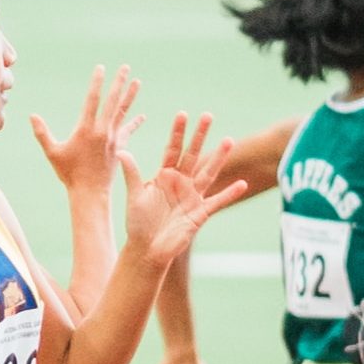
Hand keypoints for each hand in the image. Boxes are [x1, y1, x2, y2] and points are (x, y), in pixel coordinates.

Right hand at [30, 65, 139, 200]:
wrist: (90, 192)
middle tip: (126, 67)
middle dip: (119, 83)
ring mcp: (113, 139)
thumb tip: (32, 116)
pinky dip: (135, 122)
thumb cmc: (69, 174)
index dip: (97, 83)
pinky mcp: (119, 148)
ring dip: (130, 96)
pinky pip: (128, 131)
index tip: (101, 68)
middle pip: (113, 102)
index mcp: (86, 130)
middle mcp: (102, 131)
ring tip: (137, 82)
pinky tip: (142, 116)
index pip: (92, 100)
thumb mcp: (53, 153)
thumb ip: (42, 133)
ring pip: (123, 112)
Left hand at [121, 112, 247, 267]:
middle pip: (193, 155)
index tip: (183, 114)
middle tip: (208, 116)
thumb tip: (121, 151)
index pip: (172, 149)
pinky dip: (229, 194)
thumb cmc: (138, 223)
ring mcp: (192, 197)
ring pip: (208, 173)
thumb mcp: (134, 196)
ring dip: (219, 158)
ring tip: (229, 141)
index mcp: (164, 176)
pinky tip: (242, 184)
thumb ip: (132, 173)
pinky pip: (217, 201)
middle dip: (200, 136)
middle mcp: (180, 183)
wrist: (147, 249)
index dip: (178, 133)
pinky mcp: (200, 213)